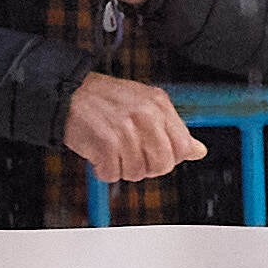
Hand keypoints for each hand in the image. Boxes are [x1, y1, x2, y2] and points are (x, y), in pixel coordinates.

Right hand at [63, 73, 196, 185]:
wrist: (68, 92)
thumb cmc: (105, 100)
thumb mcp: (146, 105)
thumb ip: (173, 129)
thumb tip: (198, 151)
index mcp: (159, 104)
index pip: (182, 147)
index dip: (168, 158)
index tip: (153, 154)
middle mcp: (146, 115)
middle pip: (162, 165)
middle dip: (146, 167)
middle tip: (130, 155)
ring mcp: (126, 130)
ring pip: (136, 173)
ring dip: (121, 168)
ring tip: (111, 150)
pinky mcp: (105, 143)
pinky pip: (112, 175)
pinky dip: (103, 170)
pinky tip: (98, 154)